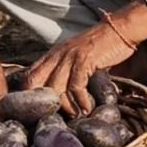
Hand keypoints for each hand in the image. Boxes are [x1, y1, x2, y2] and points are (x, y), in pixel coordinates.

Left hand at [26, 2, 146, 115]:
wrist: (120, 29)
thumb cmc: (101, 45)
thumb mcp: (76, 55)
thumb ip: (65, 69)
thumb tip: (59, 92)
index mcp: (52, 54)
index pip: (28, 75)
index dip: (27, 95)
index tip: (37, 111)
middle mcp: (57, 55)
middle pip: (34, 82)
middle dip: (39, 102)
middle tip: (52, 117)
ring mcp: (70, 57)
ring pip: (55, 87)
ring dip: (64, 106)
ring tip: (74, 116)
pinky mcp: (85, 60)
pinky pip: (76, 86)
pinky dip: (81, 101)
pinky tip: (87, 108)